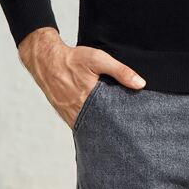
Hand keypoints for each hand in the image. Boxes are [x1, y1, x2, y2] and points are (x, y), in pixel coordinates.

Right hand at [17, 27, 146, 128]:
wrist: (47, 62)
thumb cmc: (73, 60)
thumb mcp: (99, 60)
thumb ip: (120, 71)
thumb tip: (140, 84)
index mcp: (88, 98)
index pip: (111, 118)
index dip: (122, 121)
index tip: (132, 123)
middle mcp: (78, 111)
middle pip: (101, 125)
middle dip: (113, 127)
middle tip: (126, 128)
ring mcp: (70, 115)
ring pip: (90, 127)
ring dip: (101, 126)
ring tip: (115, 126)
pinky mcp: (65, 115)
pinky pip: (80, 124)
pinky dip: (90, 124)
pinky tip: (98, 121)